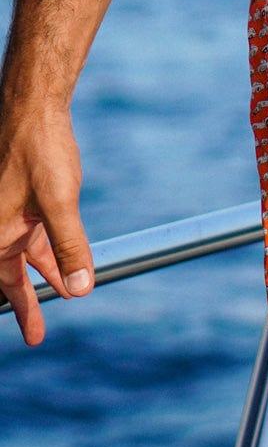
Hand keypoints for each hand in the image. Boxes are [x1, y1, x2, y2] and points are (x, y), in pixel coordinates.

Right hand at [0, 102, 93, 344]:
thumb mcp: (59, 203)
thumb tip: (81, 289)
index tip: (34, 337)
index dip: (21, 311)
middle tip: (37, 334)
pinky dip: (49, 251)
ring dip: (44, 275)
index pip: (4, 283)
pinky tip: (65, 263)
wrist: (33, 108)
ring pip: (25, 255)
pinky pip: (35, 235)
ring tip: (61, 296)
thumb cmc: (38, 151)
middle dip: (26, 303)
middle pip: (10, 275)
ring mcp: (10, 213)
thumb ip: (69, 247)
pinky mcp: (25, 200)